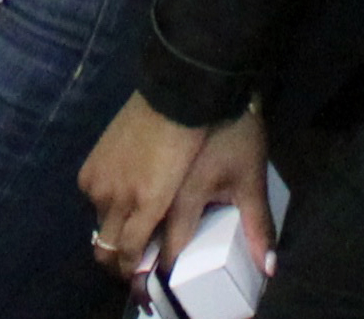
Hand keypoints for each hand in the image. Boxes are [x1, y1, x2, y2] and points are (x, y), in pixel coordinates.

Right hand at [83, 95, 269, 284]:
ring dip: (117, 233)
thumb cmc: (222, 129)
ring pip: (101, 228)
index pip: (143, 257)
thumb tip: (270, 270)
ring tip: (138, 226)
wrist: (187, 82)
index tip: (154, 280)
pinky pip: (93, 199)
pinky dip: (108, 205)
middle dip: (125, 264)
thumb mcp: (248, 179)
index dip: (149, 274)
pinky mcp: (93, 164)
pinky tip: (128, 195)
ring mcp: (103, 180)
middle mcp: (122, 198)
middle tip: (143, 261)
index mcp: (158, 205)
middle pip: (111, 252)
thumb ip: (256, 227)